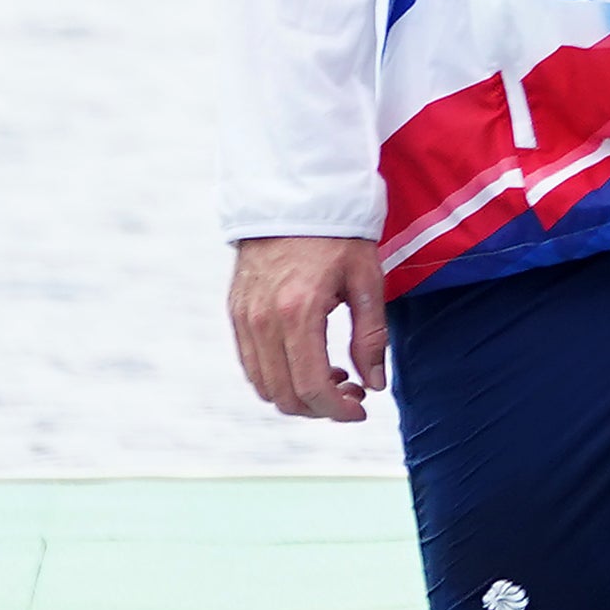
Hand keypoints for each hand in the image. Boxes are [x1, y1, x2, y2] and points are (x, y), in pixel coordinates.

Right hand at [227, 235, 389, 422]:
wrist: (293, 199)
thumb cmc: (339, 237)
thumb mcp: (367, 280)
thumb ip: (370, 336)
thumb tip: (374, 384)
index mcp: (298, 312)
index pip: (310, 386)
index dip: (336, 410)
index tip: (360, 410)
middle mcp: (262, 321)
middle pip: (284, 395)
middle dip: (320, 408)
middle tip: (352, 393)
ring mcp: (243, 318)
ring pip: (263, 385)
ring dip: (298, 395)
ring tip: (334, 377)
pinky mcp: (235, 314)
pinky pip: (251, 364)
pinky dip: (278, 377)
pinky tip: (307, 363)